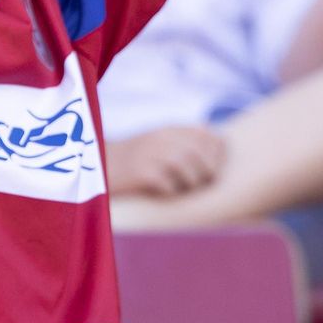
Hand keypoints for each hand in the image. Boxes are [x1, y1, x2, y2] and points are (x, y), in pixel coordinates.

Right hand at [106, 126, 226, 198]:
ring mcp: (150, 154)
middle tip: (203, 183)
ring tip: (185, 188)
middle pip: (199, 152)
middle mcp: (161, 138)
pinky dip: (172, 191)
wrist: (99, 165)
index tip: (215, 167)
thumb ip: (187, 140)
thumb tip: (223, 145)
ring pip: (186, 166)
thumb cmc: (136, 159)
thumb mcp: (160, 142)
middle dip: (208, 171)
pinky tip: (165, 192)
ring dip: (192, 182)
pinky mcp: (140, 172)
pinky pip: (168, 184)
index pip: (207, 135)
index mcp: (170, 130)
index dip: (218, 153)